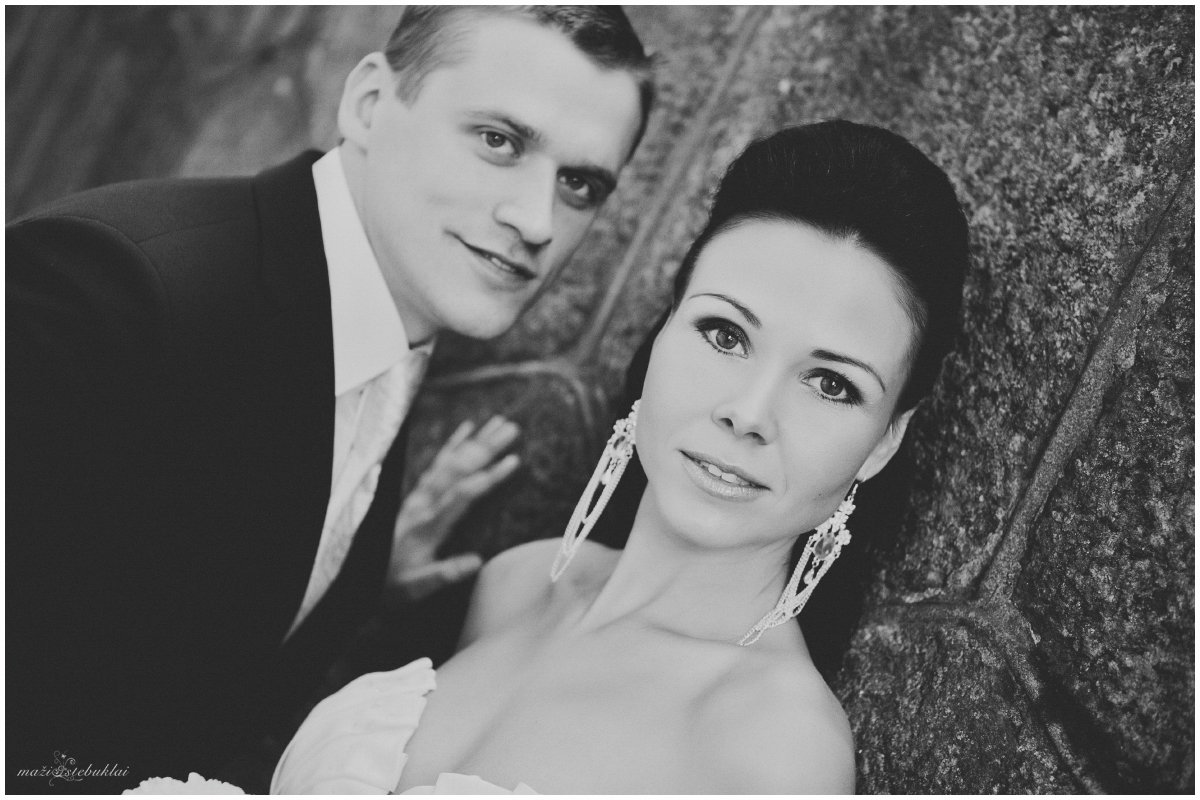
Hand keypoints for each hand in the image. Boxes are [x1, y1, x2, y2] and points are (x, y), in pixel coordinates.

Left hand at [385, 416, 519, 603]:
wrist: (366, 578)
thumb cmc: (396, 584)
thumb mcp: (419, 586)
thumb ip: (445, 573)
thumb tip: (477, 561)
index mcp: (428, 524)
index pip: (463, 494)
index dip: (489, 477)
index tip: (514, 461)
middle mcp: (424, 504)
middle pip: (459, 469)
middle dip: (487, 447)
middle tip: (513, 429)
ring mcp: (419, 496)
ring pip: (450, 461)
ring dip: (475, 440)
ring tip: (499, 423)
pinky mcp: (417, 495)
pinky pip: (436, 463)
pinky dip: (451, 443)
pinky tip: (467, 428)